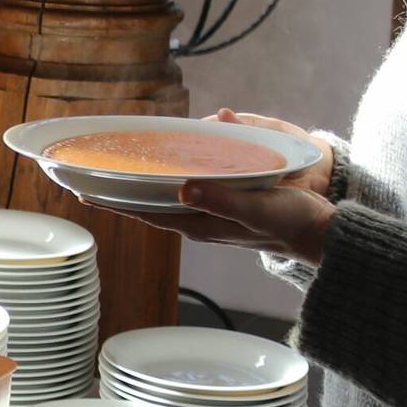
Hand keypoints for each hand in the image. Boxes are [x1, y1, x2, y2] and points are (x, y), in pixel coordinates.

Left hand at [104, 109, 337, 265]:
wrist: (324, 233)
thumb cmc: (291, 221)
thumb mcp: (256, 207)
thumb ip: (222, 198)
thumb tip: (183, 188)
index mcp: (199, 223)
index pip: (145, 212)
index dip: (113, 204)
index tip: (82, 194)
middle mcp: (199, 222)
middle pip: (147, 207)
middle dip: (117, 196)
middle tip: (86, 180)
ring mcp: (212, 217)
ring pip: (164, 202)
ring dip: (139, 189)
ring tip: (114, 176)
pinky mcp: (225, 209)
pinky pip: (185, 195)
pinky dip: (166, 184)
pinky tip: (164, 173)